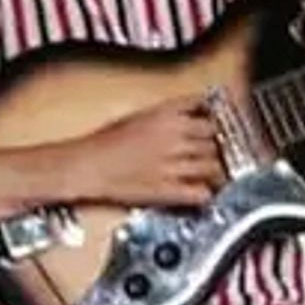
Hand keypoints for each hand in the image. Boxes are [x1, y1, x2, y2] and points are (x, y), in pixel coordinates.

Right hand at [64, 99, 225, 206]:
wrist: (88, 166)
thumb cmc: (104, 142)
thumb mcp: (138, 115)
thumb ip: (168, 112)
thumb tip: (187, 110)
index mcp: (167, 117)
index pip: (206, 113)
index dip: (213, 120)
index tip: (214, 126)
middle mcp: (175, 139)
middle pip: (214, 140)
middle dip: (216, 146)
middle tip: (214, 152)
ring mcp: (174, 166)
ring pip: (214, 166)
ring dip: (216, 171)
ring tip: (214, 174)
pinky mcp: (169, 190)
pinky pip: (201, 193)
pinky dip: (206, 193)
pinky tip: (203, 191)